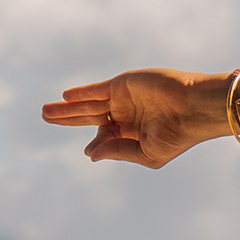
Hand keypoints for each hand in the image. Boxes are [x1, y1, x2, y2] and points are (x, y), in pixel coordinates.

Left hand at [43, 70, 218, 167]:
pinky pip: (96, 90)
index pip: (105, 137)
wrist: (194, 109)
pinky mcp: (123, 85)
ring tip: (45, 111)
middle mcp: (127, 115)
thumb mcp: (147, 153)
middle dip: (67, 118)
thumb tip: (89, 154)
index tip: (90, 147)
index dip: (96, 142)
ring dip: (66, 107)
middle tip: (45, 117)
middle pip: (89, 117)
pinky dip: (81, 93)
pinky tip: (65, 96)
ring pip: (88, 104)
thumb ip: (117, 152)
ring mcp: (124, 99)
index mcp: (134, 133)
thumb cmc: (177, 135)